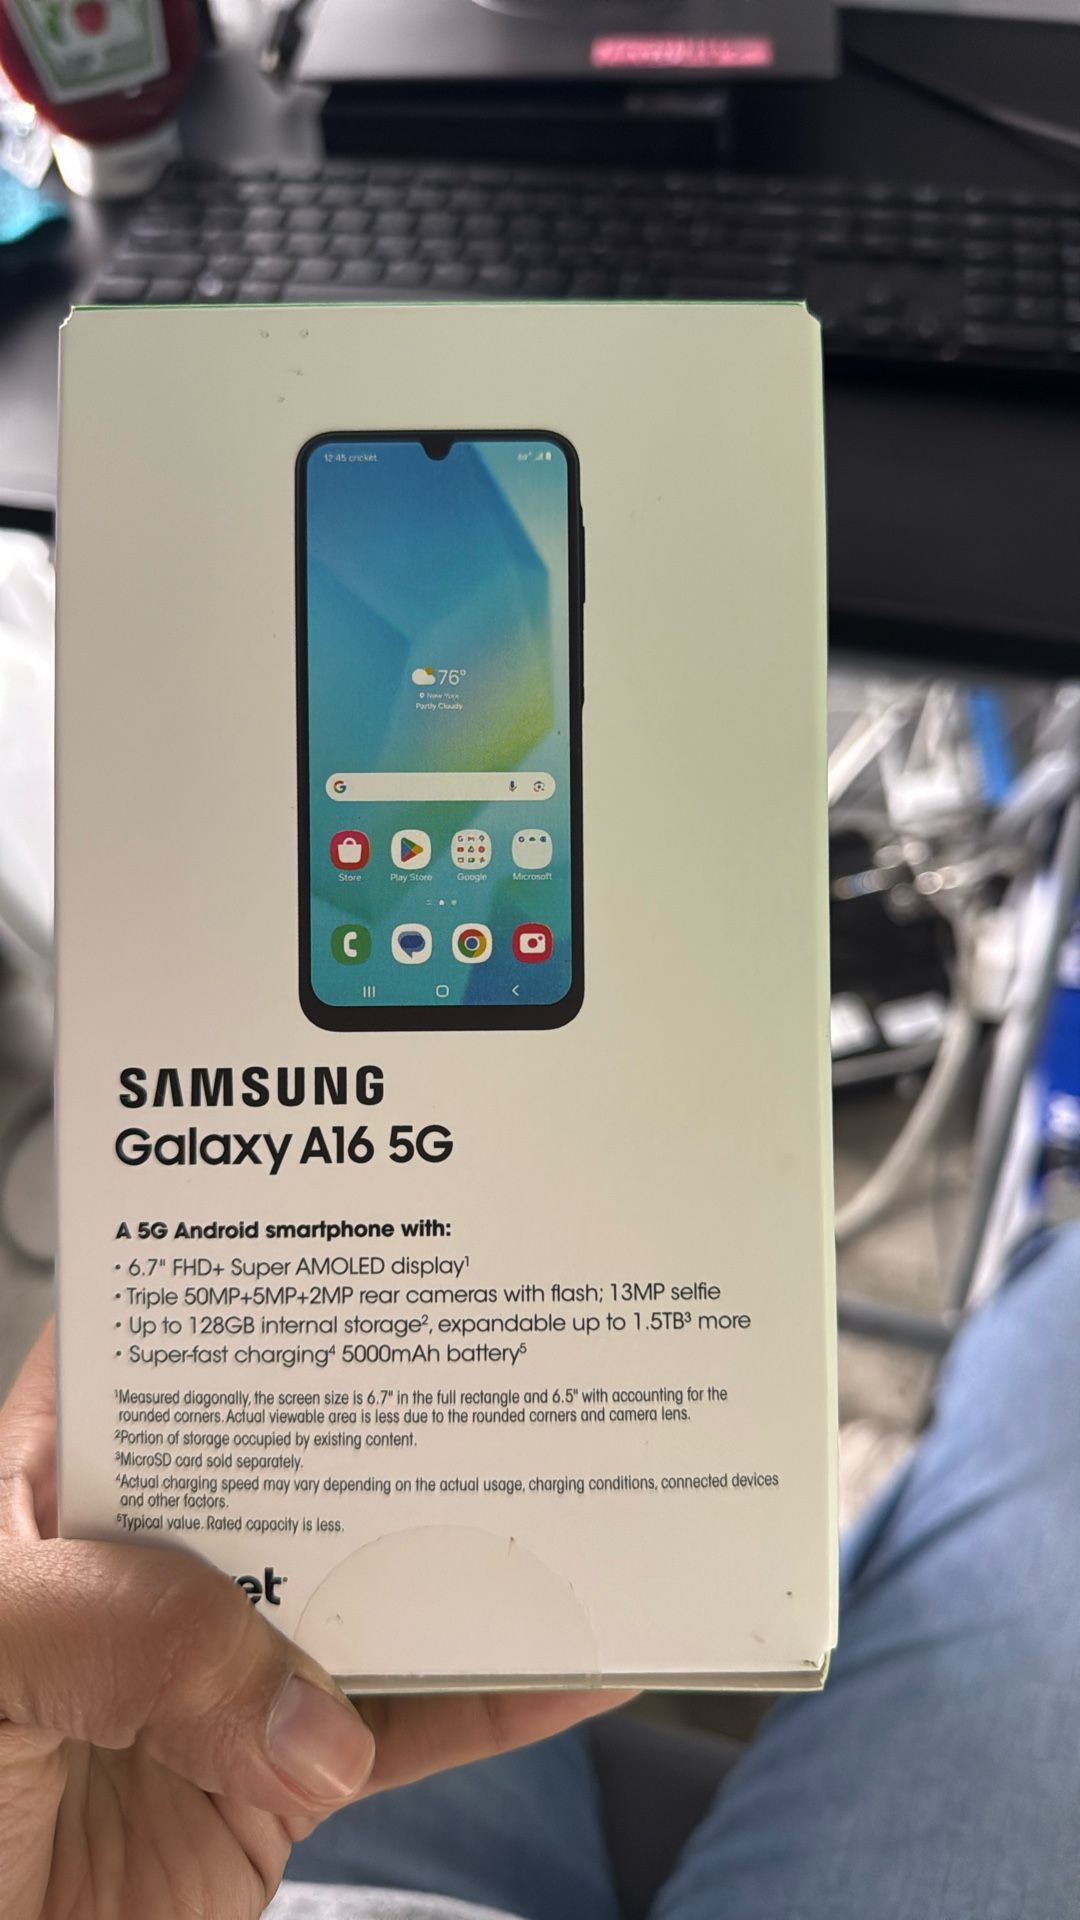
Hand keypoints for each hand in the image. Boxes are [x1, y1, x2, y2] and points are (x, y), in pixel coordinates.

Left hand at [0, 1323, 629, 1917]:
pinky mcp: (279, 1779)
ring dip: (471, 1561)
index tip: (360, 1258)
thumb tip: (307, 1713)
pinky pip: (408, 1730)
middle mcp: (153, 1569)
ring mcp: (224, 1674)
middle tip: (510, 1372)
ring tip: (579, 1503)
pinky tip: (580, 1664)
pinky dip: (500, 1703)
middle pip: (298, 1469)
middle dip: (399, 1425)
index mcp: (55, 1493)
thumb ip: (132, 1633)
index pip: (161, 1364)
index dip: (249, 1304)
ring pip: (370, 1593)